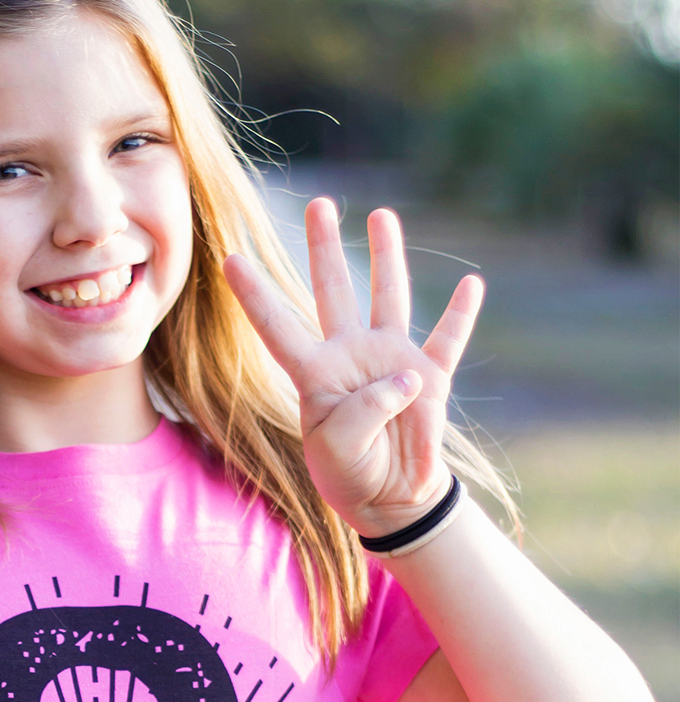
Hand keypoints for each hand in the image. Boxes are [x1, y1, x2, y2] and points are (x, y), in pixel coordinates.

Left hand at [224, 199, 482, 537]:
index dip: (255, 295)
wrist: (389, 497)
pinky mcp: (429, 378)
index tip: (229, 258)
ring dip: (387, 256)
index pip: (277, 326)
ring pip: (388, 297)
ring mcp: (391, 362)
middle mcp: (349, 357)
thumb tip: (406, 377)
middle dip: (324, 248)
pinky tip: (472, 284)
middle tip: (319, 203)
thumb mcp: (340, 449)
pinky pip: (448, 340)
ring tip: (380, 215)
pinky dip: (460, 314)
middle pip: (333, 292)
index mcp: (314, 374)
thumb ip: (366, 411)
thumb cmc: (350, 473)